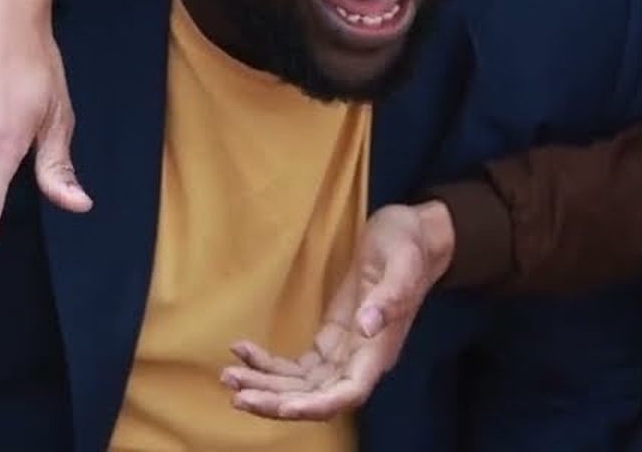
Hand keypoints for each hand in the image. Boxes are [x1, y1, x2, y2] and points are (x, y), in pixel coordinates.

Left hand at [221, 201, 455, 419]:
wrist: (412, 235)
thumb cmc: (408, 246)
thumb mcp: (402, 263)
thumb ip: (389, 297)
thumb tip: (368, 327)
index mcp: (380, 349)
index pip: (348, 392)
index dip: (316, 405)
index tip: (283, 406)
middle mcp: (361, 359)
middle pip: (317, 397)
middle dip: (277, 400)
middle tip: (237, 394)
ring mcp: (345, 352)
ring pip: (303, 385)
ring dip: (267, 386)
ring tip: (229, 377)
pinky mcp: (332, 339)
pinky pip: (299, 365)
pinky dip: (270, 363)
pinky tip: (244, 349)